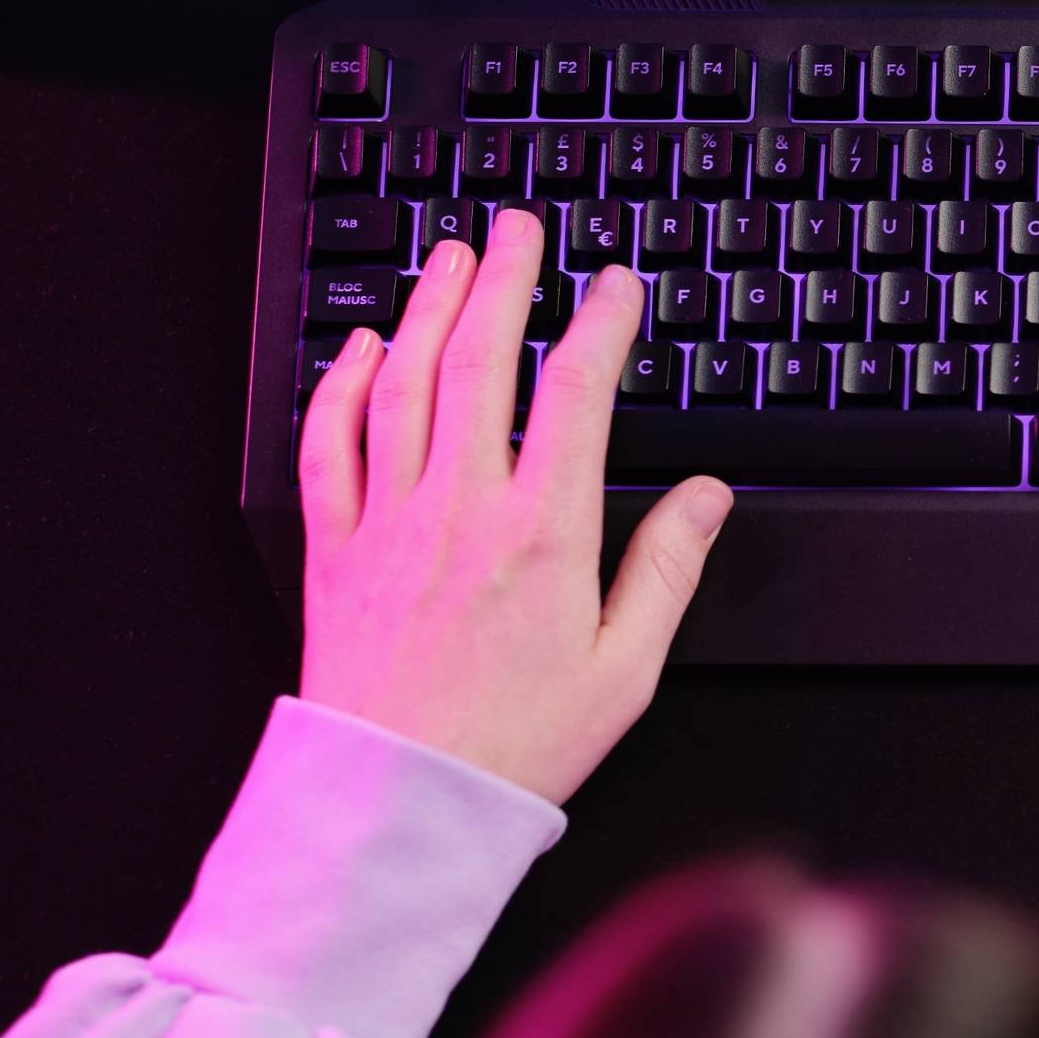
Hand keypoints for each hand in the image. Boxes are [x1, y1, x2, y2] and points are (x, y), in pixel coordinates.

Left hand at [293, 206, 731, 805]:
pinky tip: (364, 348)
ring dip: (430, 308)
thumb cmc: (517, 750)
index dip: (600, 323)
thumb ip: (667, 571)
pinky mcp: (335, 549)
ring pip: (405, 384)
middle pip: (481, 360)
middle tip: (519, 228)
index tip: (615, 286)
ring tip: (452, 257)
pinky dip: (343, 384)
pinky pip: (330, 444)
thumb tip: (709, 497)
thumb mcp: (626, 671)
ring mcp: (390, 523)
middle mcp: (462, 511)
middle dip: (505, 279)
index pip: (576, 393)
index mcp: (544, 535)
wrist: (401, 809)